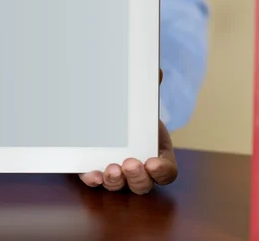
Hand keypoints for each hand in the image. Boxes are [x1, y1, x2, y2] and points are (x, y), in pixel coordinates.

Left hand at [79, 69, 176, 193]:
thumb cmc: (136, 115)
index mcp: (158, 156)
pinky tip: (91, 175)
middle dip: (138, 177)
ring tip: (111, 170)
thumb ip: (149, 90)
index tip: (153, 162)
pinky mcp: (97, 171)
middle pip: (143, 185)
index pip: (167, 172)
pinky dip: (94, 180)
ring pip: (121, 187)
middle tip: (130, 164)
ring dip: (116, 181)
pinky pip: (96, 181)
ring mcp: (119, 174)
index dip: (162, 171)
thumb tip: (156, 71)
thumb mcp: (143, 103)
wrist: (114, 117)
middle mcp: (140, 171)